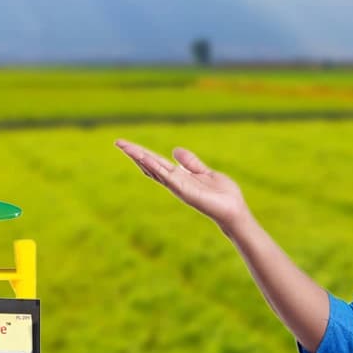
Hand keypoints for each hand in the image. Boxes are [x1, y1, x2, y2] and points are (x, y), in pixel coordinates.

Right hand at [115, 139, 248, 230]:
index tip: (127, 144)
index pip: (156, 162)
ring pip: (154, 169)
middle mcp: (175, 182)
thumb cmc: (223, 195)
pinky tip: (145, 158)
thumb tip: (175, 150)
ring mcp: (178, 187)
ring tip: (125, 147)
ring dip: (140, 158)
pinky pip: (167, 177)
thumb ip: (190, 163)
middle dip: (134, 154)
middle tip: (118, 142)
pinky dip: (155, 167)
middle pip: (150, 165)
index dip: (142, 153)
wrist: (234, 210)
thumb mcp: (204, 172)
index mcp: (179, 176)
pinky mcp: (184, 191)